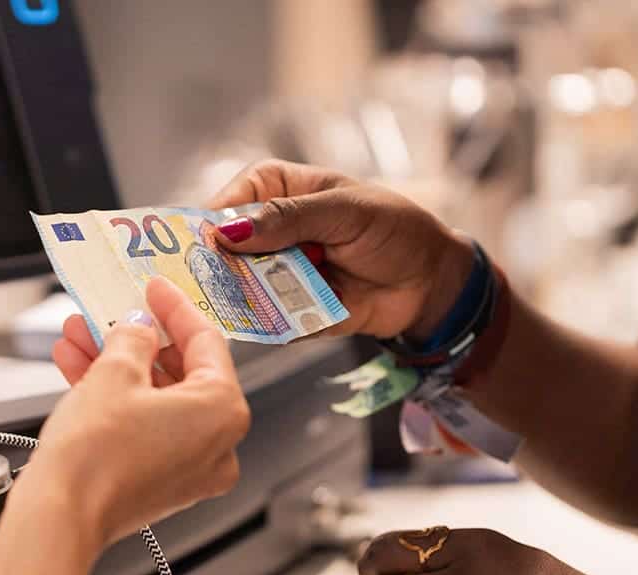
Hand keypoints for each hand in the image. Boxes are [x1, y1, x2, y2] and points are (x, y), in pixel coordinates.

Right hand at [26, 277, 250, 548]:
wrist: (61, 515)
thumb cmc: (95, 452)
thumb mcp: (114, 371)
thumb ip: (133, 337)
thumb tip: (139, 327)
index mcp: (224, 411)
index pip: (205, 342)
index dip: (174, 308)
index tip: (154, 287)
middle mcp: (218, 444)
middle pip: (179, 371)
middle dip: (136, 338)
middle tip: (109, 312)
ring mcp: (189, 468)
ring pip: (155, 399)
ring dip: (115, 364)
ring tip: (78, 336)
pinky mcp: (159, 483)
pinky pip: (144, 426)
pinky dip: (115, 398)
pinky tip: (77, 368)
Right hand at [208, 160, 474, 339]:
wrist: (430, 283)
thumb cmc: (394, 230)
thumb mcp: (345, 212)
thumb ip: (287, 218)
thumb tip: (229, 230)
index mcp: (276, 190)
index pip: (228, 201)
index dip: (211, 221)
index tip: (207, 242)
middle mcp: (267, 231)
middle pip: (223, 248)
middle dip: (217, 265)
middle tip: (213, 278)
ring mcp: (274, 272)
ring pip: (236, 284)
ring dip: (236, 295)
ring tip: (241, 302)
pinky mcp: (284, 309)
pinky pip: (260, 318)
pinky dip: (259, 323)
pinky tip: (260, 323)